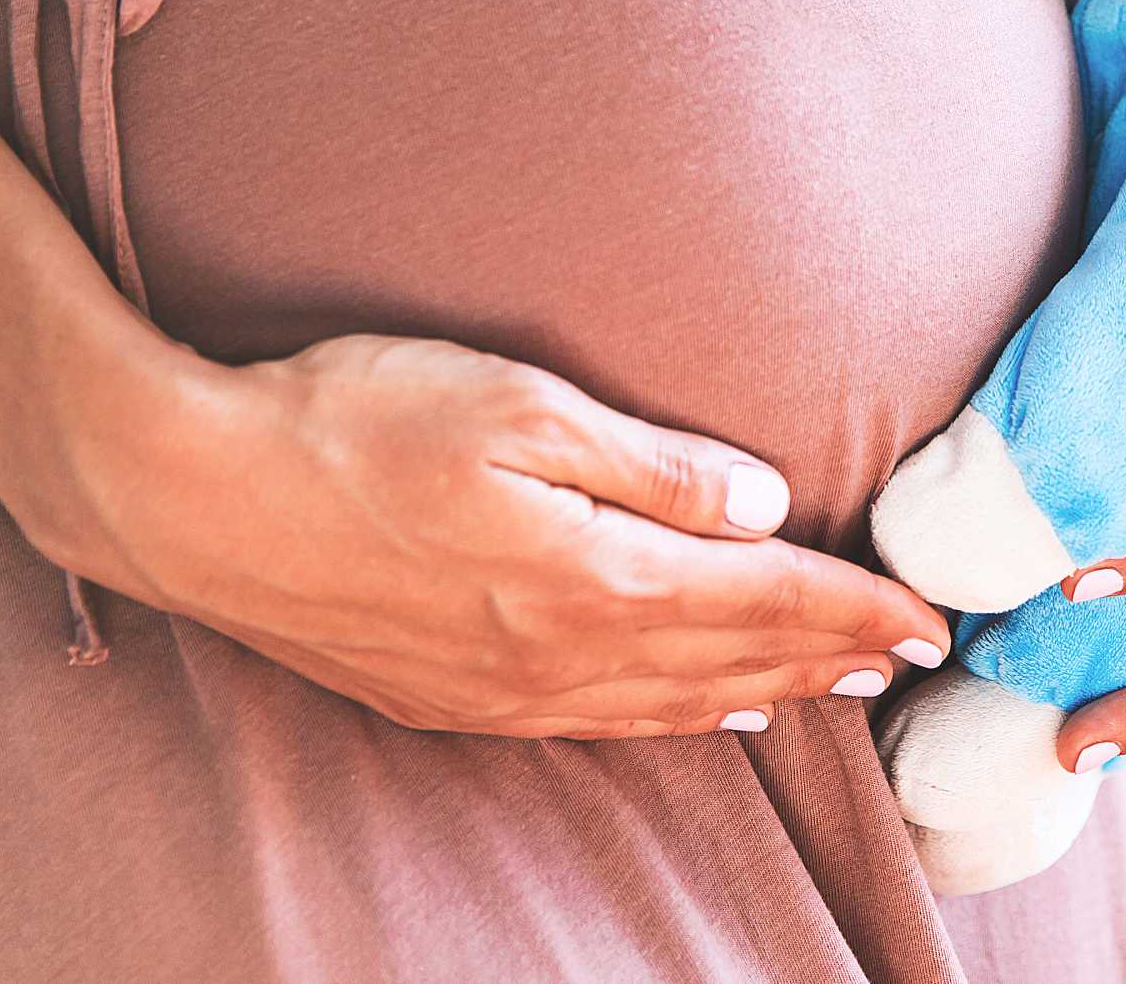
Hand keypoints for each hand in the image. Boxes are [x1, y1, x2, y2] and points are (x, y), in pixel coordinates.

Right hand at [47, 334, 951, 738]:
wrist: (194, 498)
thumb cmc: (353, 421)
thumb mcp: (518, 404)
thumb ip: (651, 462)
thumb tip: (764, 502)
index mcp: (593, 574)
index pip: (764, 601)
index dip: (855, 609)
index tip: (931, 618)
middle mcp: (560, 651)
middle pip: (730, 664)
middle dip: (830, 660)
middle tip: (910, 659)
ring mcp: (501, 688)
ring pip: (670, 705)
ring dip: (762, 694)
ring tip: (831, 689)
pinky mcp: (449, 697)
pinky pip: (597, 721)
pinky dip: (672, 718)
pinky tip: (698, 713)